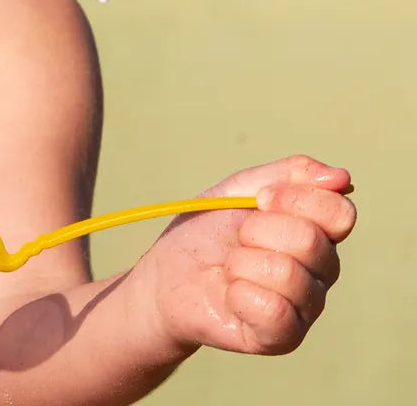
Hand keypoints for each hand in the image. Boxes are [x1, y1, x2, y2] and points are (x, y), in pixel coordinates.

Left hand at [137, 155, 355, 357]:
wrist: (168, 273)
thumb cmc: (208, 229)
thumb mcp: (241, 188)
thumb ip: (290, 174)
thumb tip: (341, 176)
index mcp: (318, 230)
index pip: (340, 212)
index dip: (295, 198)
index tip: (260, 199)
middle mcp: (321, 270)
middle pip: (311, 240)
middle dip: (257, 229)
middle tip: (238, 237)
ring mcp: (306, 306)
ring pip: (288, 275)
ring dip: (242, 262)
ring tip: (231, 267)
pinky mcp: (283, 336)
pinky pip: (274, 310)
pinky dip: (239, 294)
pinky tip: (231, 294)